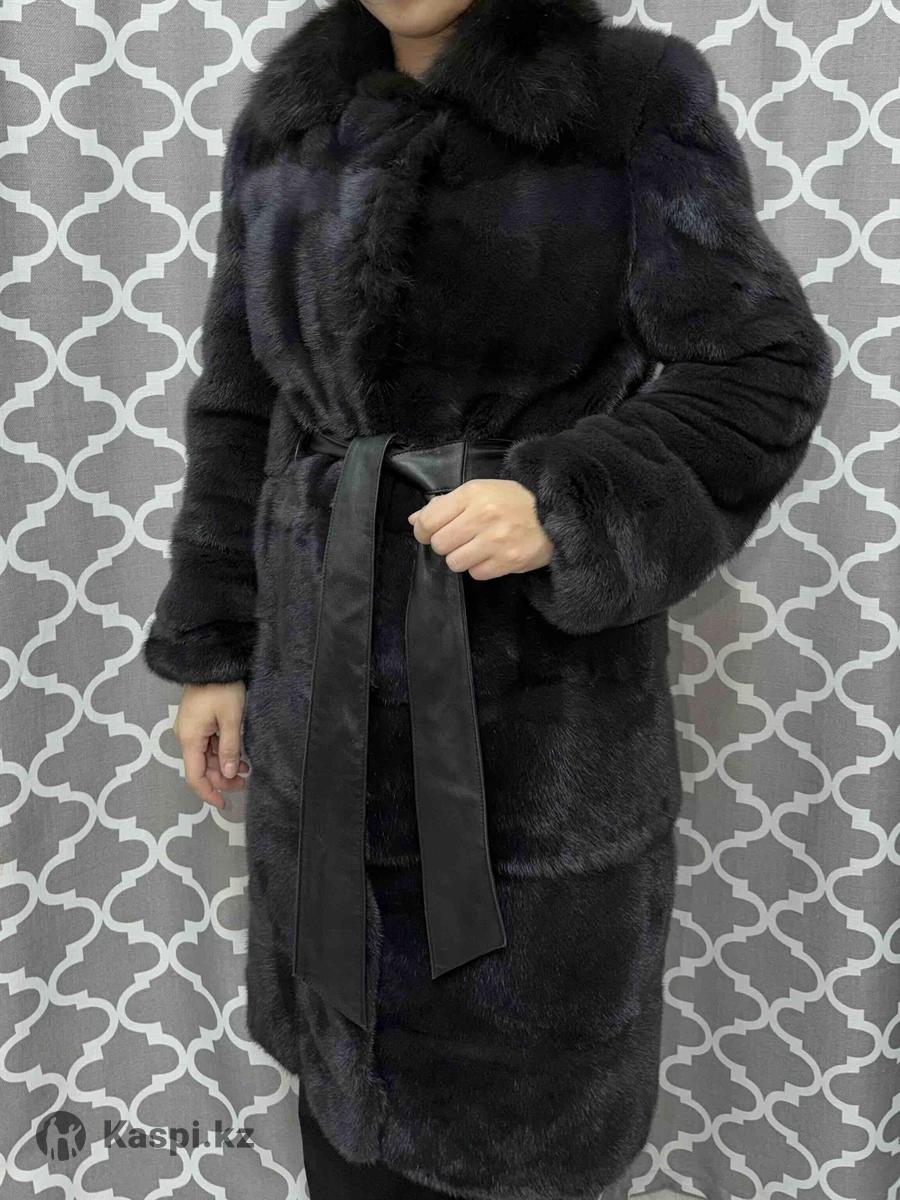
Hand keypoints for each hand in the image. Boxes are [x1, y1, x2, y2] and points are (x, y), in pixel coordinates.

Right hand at [173, 681, 249, 808]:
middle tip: (245, 783)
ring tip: (247, 770)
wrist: (212, 661)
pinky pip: (209, 744)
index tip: (224, 804)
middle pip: (202, 767)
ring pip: (206, 757)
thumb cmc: (222, 688)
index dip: (209, 792)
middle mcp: (186, 736)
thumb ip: (229, 749)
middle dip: (222, 778)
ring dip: (224, 765)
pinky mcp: (199, 721)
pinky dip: (222, 752)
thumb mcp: (231, 719)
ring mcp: (192, 729)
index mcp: (190, 738)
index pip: (195, 776)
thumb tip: (227, 774)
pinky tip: (239, 756)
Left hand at [407, 478, 553, 579]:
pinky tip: (493, 555)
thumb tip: (415, 520)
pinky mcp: (508, 561)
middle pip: (439, 545)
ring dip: (463, 558)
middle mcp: (482, 516)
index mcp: (472, 494)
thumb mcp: (480, 491)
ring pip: (454, 562)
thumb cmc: (514, 501)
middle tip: (462, 539)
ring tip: (479, 548)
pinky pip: (476, 574)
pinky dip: (481, 568)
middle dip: (447, 545)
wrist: (556, 513)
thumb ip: (446, 504)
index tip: (431, 533)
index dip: (424, 531)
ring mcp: (496, 540)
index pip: (428, 521)